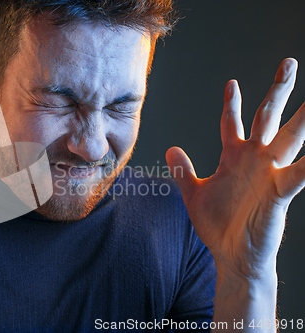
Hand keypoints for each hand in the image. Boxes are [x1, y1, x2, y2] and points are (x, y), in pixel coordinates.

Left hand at [166, 58, 304, 279]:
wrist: (230, 255)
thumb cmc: (217, 226)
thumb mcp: (194, 193)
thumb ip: (183, 170)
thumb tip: (170, 147)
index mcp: (234, 158)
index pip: (232, 123)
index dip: (232, 103)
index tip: (231, 83)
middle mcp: (254, 160)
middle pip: (267, 118)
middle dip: (277, 91)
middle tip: (287, 62)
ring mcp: (269, 174)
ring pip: (290, 137)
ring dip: (304, 117)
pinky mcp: (280, 192)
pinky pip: (300, 173)